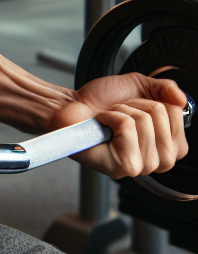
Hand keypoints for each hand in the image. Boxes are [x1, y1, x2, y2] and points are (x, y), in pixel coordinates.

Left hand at [50, 73, 189, 178]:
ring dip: (121, 110)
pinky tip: (101, 125)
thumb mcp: (138, 86)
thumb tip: (181, 99)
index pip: (178, 115)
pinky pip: (127, 128)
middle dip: (136, 104)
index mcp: (167, 145)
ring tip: (109, 119)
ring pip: (144, 122)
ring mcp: (142, 167)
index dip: (154, 101)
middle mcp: (159, 160)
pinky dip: (110, 117)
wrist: (72, 106)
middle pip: (162, 116)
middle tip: (119, 111)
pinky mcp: (124, 167)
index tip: (135, 105)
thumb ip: (164, 88)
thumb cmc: (102, 101)